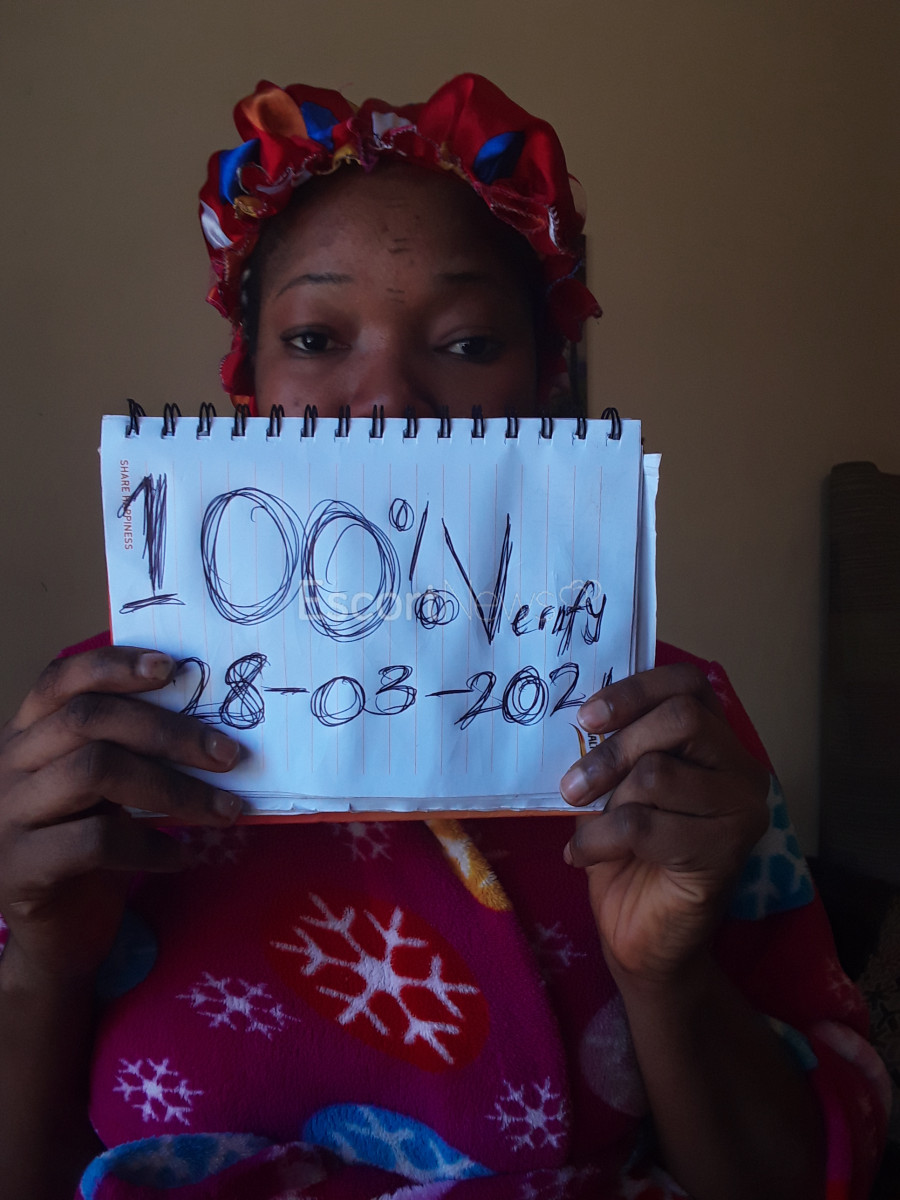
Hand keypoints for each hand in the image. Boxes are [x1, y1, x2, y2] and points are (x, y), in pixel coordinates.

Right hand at [0, 646, 242, 981]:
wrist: (55, 938)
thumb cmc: (92, 850)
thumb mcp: (108, 791)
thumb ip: (133, 751)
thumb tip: (213, 720)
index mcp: (29, 734)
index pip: (61, 678)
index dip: (116, 665)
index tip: (175, 667)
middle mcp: (9, 765)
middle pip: (89, 719)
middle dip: (171, 732)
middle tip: (230, 755)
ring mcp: (9, 816)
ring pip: (94, 770)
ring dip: (174, 789)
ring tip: (223, 809)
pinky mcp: (23, 867)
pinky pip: (95, 841)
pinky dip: (151, 845)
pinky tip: (182, 856)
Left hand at [559, 663, 768, 984]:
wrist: (643, 937)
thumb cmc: (627, 854)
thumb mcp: (615, 787)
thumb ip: (614, 747)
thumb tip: (576, 716)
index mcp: (716, 741)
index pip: (690, 684)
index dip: (637, 689)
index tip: (587, 716)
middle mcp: (741, 769)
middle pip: (682, 718)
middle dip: (615, 746)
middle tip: (573, 784)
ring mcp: (742, 811)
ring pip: (660, 773)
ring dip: (606, 801)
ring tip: (585, 824)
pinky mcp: (726, 852)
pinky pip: (646, 825)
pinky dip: (600, 838)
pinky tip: (585, 854)